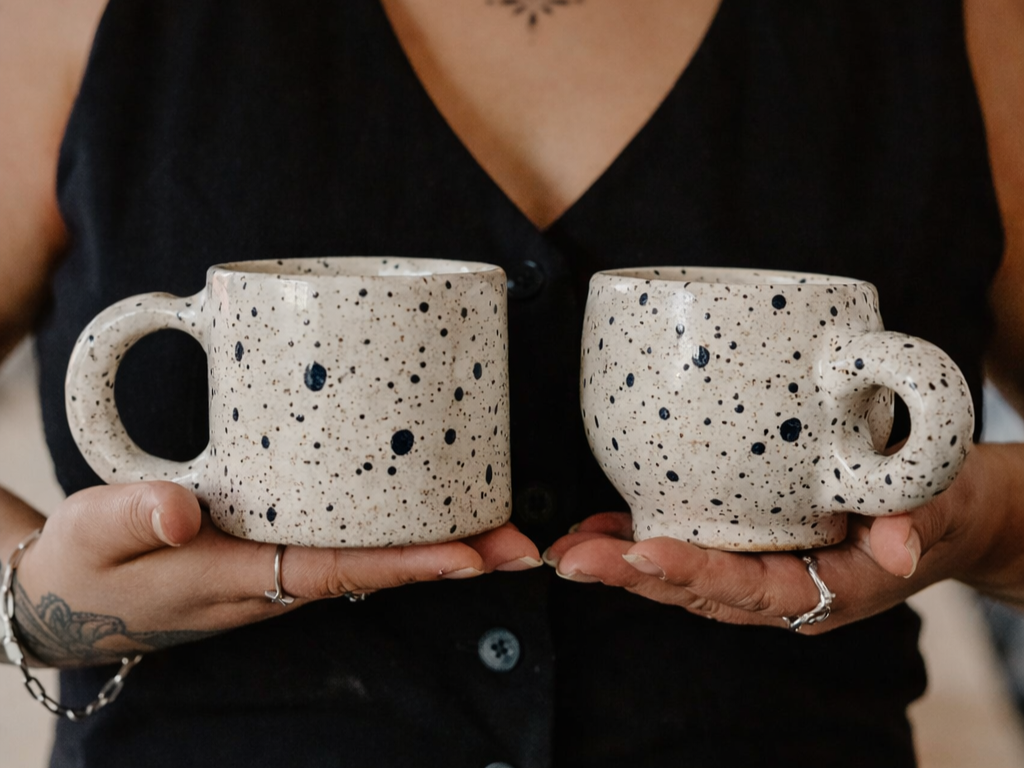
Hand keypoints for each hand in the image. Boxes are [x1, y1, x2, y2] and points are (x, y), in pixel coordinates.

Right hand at [8, 481, 539, 666]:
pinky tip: (423, 506)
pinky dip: (395, 531)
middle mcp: (273, 578)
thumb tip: (183, 508)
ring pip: (369, 556)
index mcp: (238, 577)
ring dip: (436, 545)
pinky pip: (345, 542)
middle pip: (377, 568)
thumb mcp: (90, 535)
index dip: (408, 564)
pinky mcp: (273, 549)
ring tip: (500, 525)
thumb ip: (131, 517)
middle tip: (522, 543)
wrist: (70, 599)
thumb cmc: (84, 567)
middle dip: (451, 559)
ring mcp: (278, 566)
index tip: (473, 558)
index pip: (338, 570)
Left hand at [544, 445, 1012, 633]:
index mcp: (829, 591)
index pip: (752, 591)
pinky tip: (600, 525)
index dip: (696, 573)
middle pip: (701, 593)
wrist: (950, 509)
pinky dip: (644, 542)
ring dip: (623, 564)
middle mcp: (787, 592)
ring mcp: (766, 572)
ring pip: (687, 580)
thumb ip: (916, 520)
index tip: (641, 551)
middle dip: (631, 577)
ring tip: (567, 547)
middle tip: (571, 557)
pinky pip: (694, 553)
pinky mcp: (752, 547)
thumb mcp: (941, 503)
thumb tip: (898, 544)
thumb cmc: (943, 503)